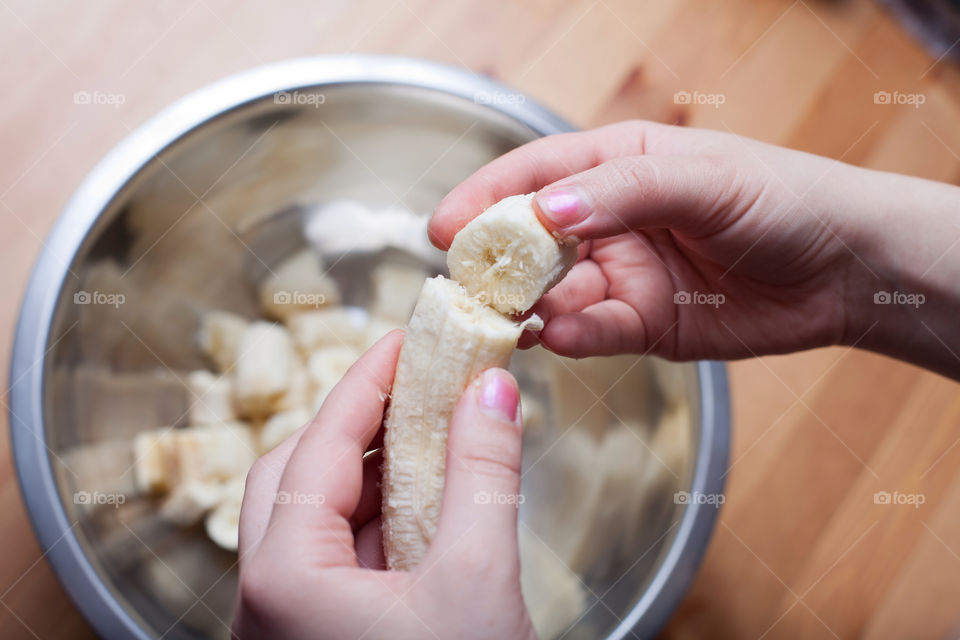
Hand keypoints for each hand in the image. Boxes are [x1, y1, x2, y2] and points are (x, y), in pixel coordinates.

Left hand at [233, 331, 535, 639]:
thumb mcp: (479, 578)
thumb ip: (483, 475)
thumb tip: (491, 390)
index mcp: (285, 578)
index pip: (320, 446)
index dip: (367, 382)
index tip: (404, 341)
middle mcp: (265, 600)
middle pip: (294, 476)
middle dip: (356, 426)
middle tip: (412, 390)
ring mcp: (283, 625)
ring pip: (310, 521)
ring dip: (368, 476)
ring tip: (429, 441)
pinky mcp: (313, 638)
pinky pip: (330, 562)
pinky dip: (373, 523)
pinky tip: (423, 508)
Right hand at [429, 120, 959, 377]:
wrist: (845, 271)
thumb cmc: (783, 200)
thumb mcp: (703, 179)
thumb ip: (624, 193)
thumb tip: (547, 211)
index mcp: (617, 166)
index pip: (534, 175)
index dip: (485, 198)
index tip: (445, 228)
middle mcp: (609, 221)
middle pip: (531, 242)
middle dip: (495, 264)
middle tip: (466, 288)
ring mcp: (622, 275)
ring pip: (553, 293)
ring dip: (526, 308)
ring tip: (505, 321)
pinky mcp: (640, 324)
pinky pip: (591, 332)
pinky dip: (571, 337)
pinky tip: (559, 337)